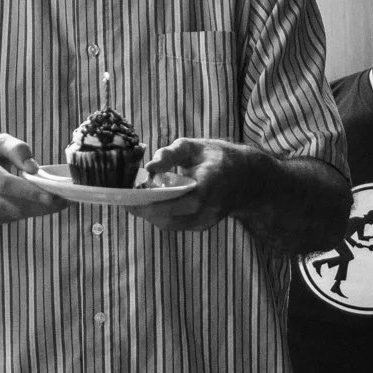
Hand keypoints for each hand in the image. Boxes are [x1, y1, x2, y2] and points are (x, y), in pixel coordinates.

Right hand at [0, 134, 66, 223]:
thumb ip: (15, 148)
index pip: (6, 185)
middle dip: (41, 205)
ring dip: (37, 210)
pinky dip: (27, 212)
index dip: (30, 192)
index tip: (53, 196)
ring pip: (14, 215)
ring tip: (57, 201)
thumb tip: (34, 167)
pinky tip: (37, 204)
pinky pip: (11, 218)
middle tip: (65, 200)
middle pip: (12, 204)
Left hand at [136, 136, 262, 231]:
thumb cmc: (218, 158)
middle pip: (169, 216)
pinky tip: (150, 204)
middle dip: (144, 208)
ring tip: (134, 200)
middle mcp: (210, 206)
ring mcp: (207, 219)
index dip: (151, 199)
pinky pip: (175, 224)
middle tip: (125, 197)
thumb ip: (171, 154)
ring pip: (169, 224)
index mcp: (210, 182)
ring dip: (149, 214)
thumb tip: (148, 168)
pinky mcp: (202, 226)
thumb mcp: (195, 146)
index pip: (177, 198)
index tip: (131, 192)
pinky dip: (159, 215)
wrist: (248, 179)